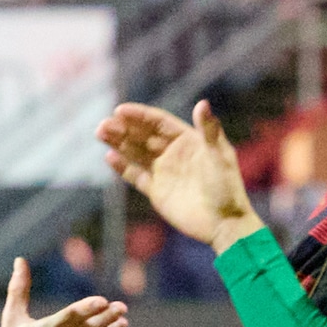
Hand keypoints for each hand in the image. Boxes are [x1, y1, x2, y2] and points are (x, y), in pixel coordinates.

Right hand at [94, 97, 258, 252]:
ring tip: (100, 133)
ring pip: (136, 153)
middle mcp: (174, 153)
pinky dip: (123, 167)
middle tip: (103, 124)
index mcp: (188, 140)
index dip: (139, 116)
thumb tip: (202, 102)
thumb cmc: (227, 188)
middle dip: (123, 128)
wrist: (224, 224)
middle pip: (143, 136)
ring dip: (118, 143)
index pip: (158, 123)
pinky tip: (110, 157)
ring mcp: (164, 172)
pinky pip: (136, 176)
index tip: (119, 111)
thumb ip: (209, 130)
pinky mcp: (157, 192)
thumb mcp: (219, 156)